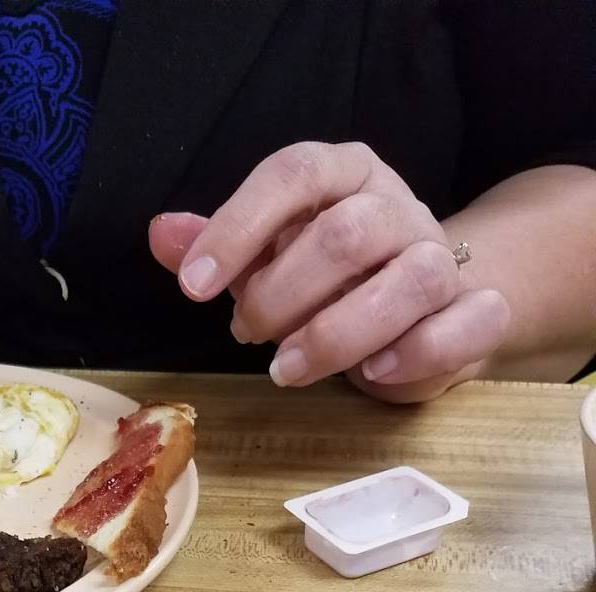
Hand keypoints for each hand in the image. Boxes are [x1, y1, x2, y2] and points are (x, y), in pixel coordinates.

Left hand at [150, 142, 510, 400]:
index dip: (239, 228)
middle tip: (247, 333)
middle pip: (347, 234)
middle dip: (283, 295)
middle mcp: (396, 207)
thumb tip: (161, 233)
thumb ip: (220, 245)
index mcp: (344, 174)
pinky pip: (465, 324)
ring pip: (410, 281)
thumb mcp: (268, 256)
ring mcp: (441, 258)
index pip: (294, 174)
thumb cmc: (331, 279)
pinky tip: (372, 372)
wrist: (422, 306)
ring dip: (338, 334)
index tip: (193, 285)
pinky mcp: (474, 311)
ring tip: (288, 369)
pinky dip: (416, 352)